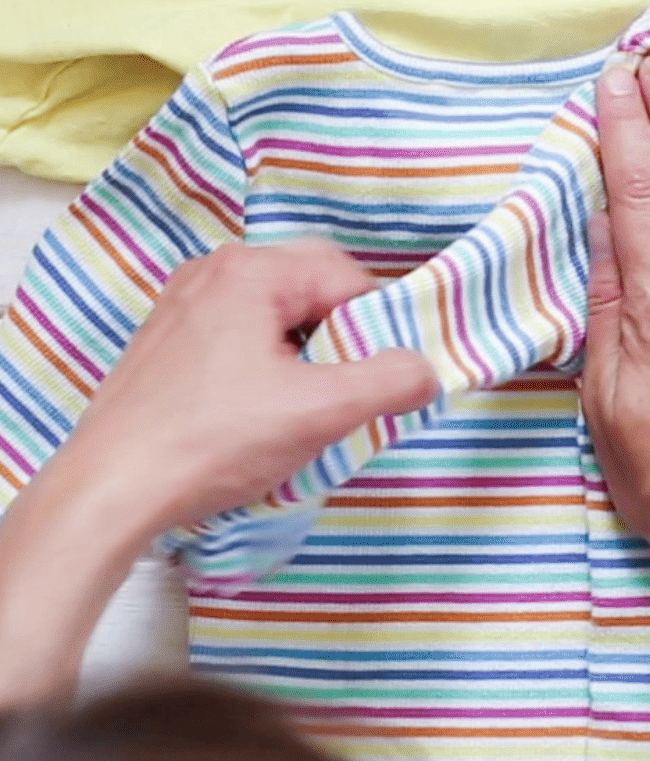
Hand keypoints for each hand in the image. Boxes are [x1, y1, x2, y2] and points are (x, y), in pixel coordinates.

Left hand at [62, 238, 437, 536]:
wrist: (110, 491)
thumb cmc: (214, 441)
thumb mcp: (322, 411)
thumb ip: (392, 381)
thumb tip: (428, 369)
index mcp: (251, 270)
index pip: (348, 277)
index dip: (378, 326)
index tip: (380, 378)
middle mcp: (211, 272)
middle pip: (310, 291)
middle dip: (340, 341)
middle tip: (343, 396)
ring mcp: (180, 306)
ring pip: (275, 318)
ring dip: (304, 358)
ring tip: (301, 411)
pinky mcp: (164, 345)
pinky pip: (239, 338)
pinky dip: (265, 369)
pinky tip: (257, 417)